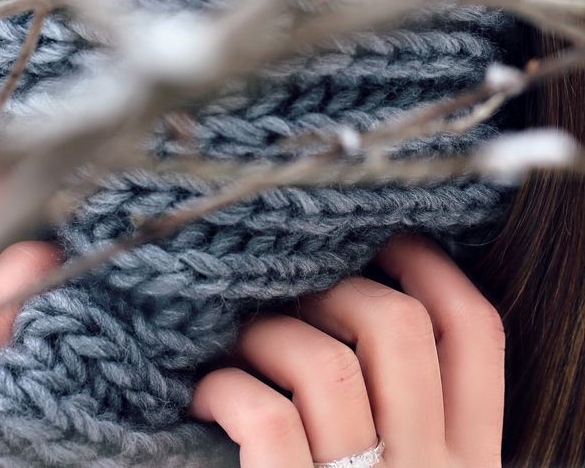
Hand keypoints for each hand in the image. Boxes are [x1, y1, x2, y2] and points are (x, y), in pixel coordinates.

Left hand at [189, 233, 504, 467]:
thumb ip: (414, 425)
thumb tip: (353, 323)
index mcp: (470, 465)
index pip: (478, 334)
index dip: (433, 268)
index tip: (387, 242)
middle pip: (398, 328)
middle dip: (336, 289)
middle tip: (294, 299)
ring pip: (323, 365)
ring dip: (268, 334)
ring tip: (241, 346)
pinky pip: (265, 420)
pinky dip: (229, 389)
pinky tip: (210, 395)